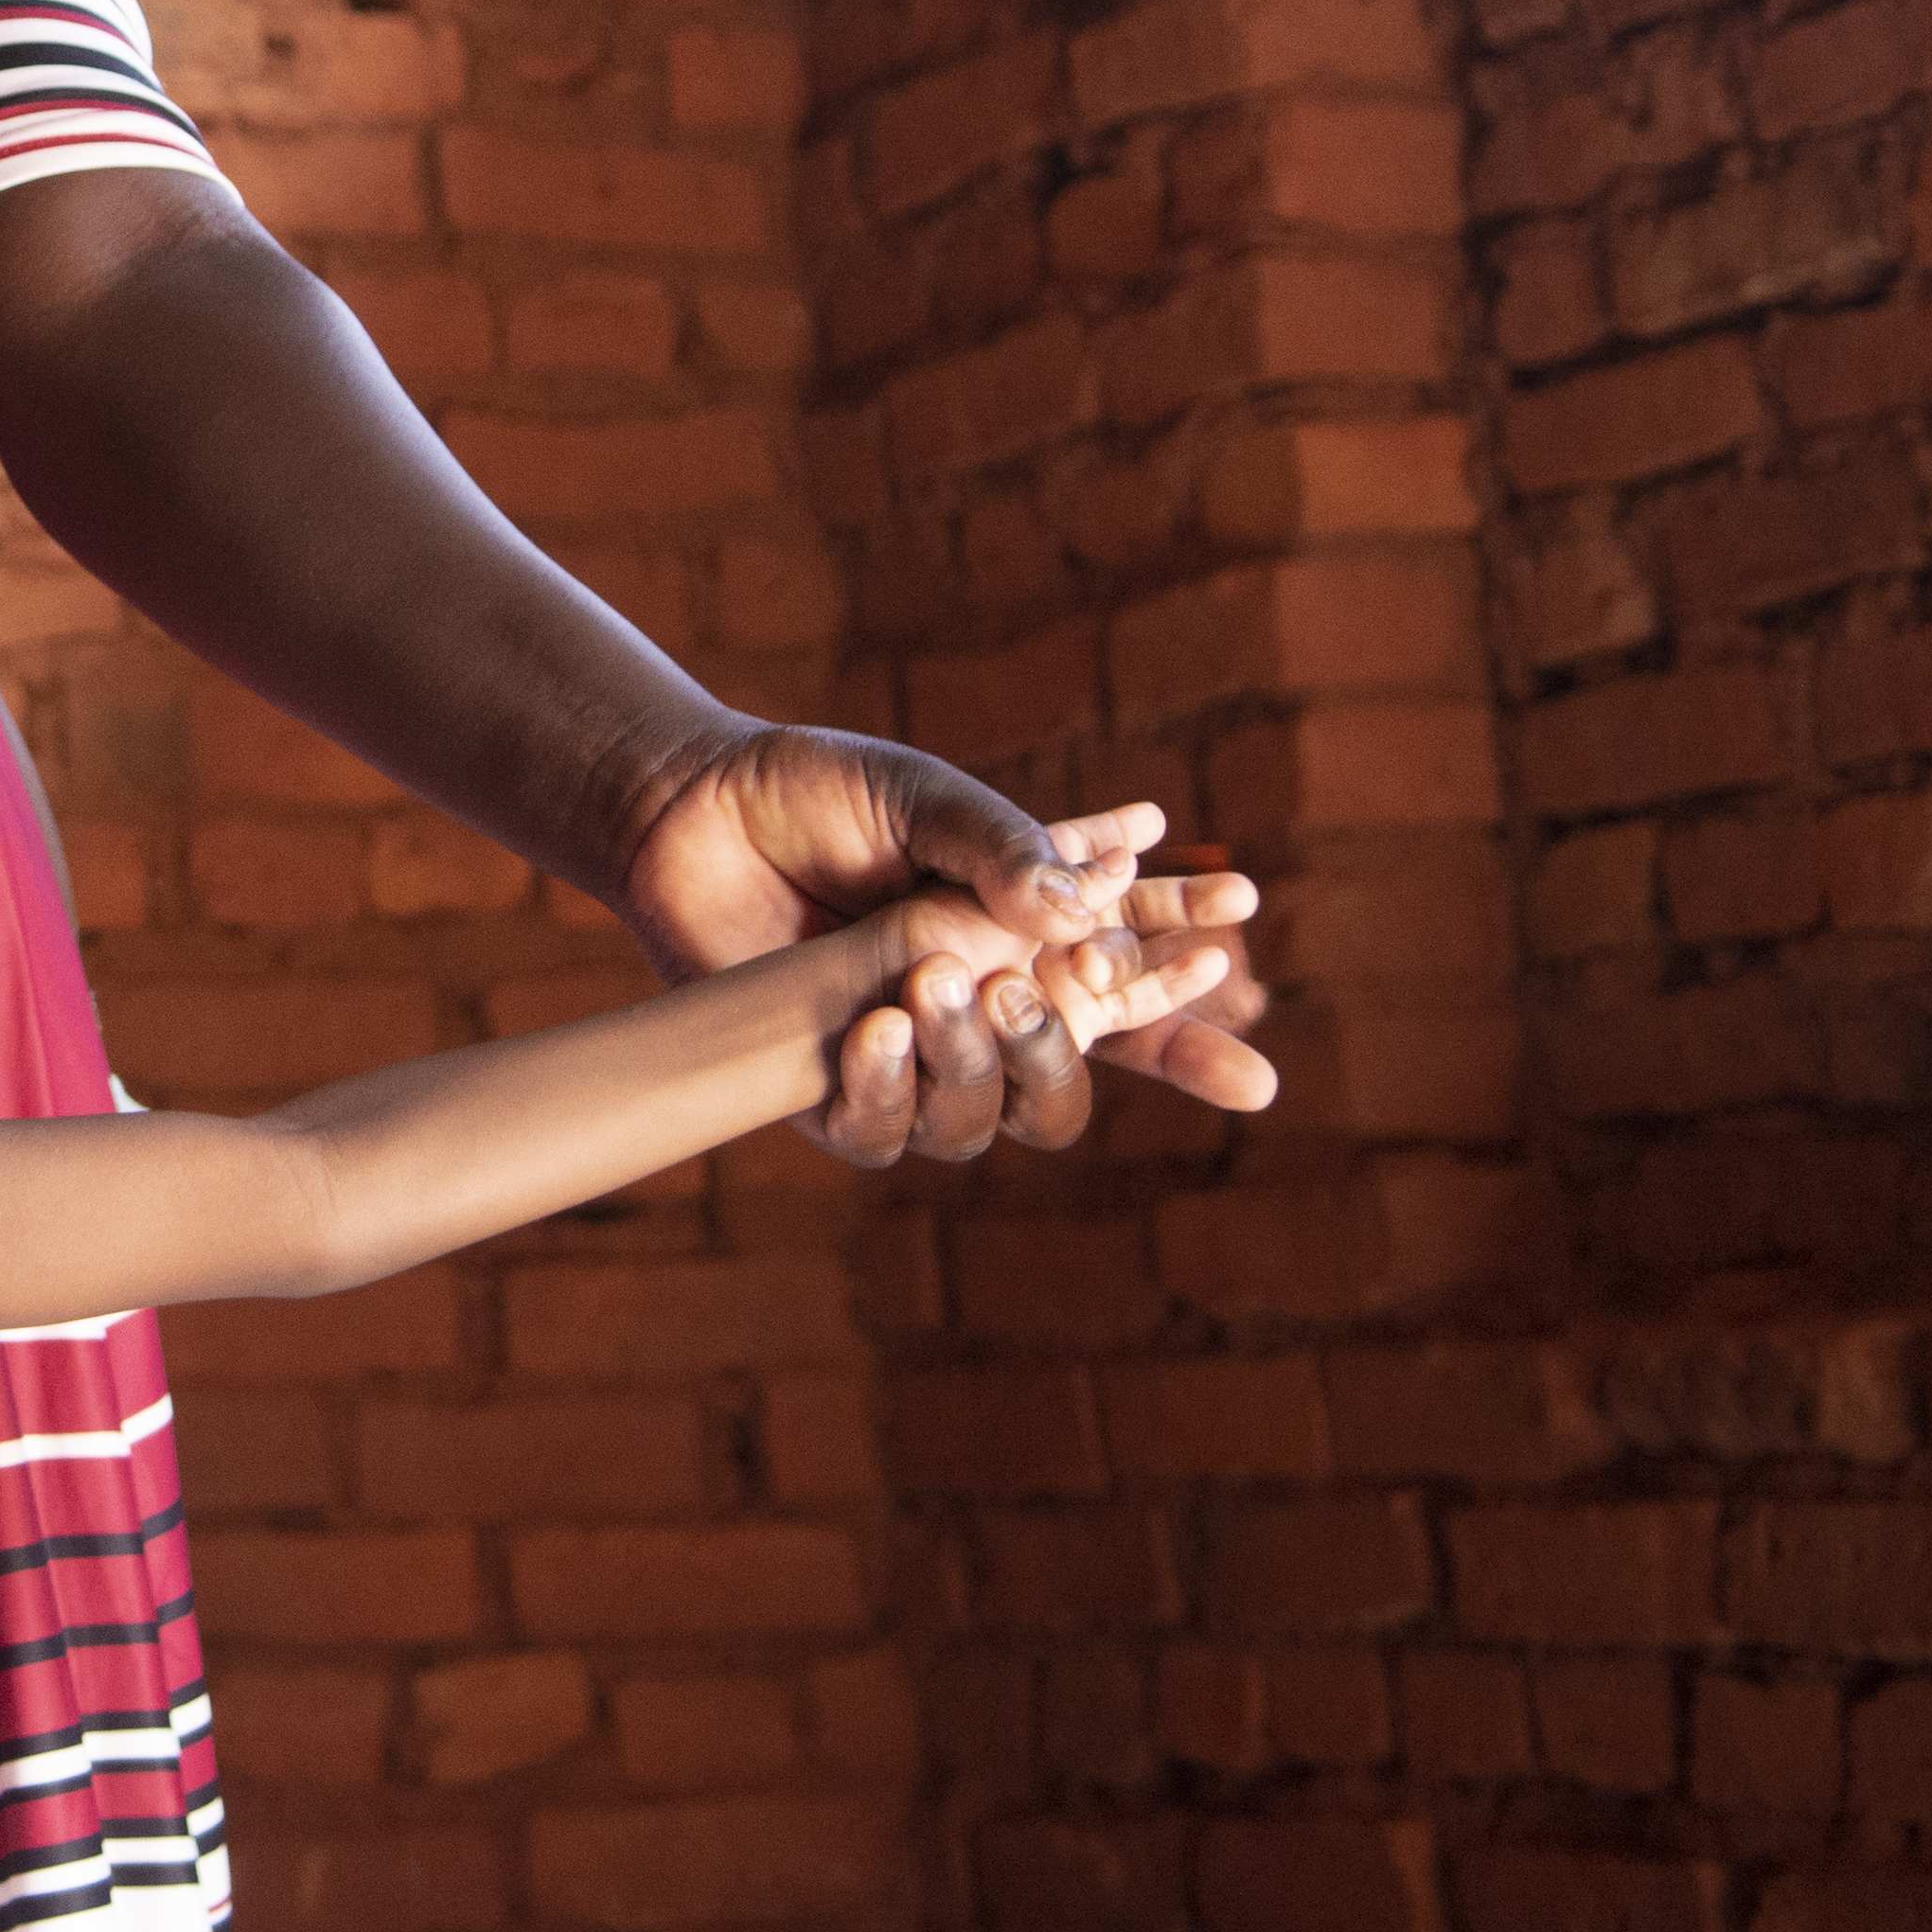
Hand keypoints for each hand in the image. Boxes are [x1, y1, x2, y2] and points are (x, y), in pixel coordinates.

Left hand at [613, 723, 1280, 1164]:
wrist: (691, 806)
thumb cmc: (817, 794)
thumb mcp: (925, 798)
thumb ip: (1005, 849)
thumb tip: (1082, 911)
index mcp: (1021, 948)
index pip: (1129, 1001)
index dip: (1190, 1018)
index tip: (1240, 1001)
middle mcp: (974, 1015)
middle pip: (1066, 1087)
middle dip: (1073, 1058)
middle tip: (1037, 990)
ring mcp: (904, 1059)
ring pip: (982, 1121)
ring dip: (975, 1059)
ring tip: (936, 979)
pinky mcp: (826, 1089)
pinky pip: (880, 1137)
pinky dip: (890, 1091)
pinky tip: (877, 1027)